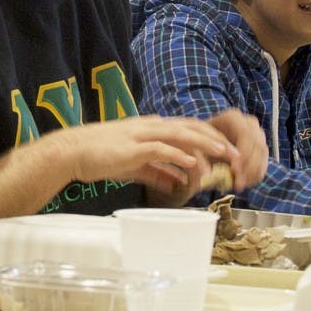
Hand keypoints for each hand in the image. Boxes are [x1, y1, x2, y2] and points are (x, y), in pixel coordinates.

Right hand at [56, 115, 247, 202]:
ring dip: (204, 145)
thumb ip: (158, 173)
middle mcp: (151, 127)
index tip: (228, 151)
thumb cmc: (102, 157)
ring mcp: (142, 135)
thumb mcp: (135, 166)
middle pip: (190, 128)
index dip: (210, 137)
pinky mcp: (133, 147)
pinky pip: (161, 149)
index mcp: (152, 129)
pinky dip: (179, 155)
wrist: (74, 152)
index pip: (188, 128)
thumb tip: (178, 184)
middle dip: (215, 140)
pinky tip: (193, 165)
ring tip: (223, 155)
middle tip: (235, 154)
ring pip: (180, 135)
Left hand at [203, 108, 268, 191]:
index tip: (234, 171)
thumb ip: (205, 158)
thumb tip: (214, 173)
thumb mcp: (198, 148)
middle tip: (238, 184)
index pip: (245, 136)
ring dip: (252, 173)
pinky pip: (264, 161)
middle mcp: (248, 123)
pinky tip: (245, 183)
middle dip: (248, 167)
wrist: (205, 142)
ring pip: (262, 154)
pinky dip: (256, 174)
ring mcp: (257, 134)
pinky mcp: (260, 146)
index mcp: (233, 118)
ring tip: (239, 186)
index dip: (242, 154)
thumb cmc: (199, 143)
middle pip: (257, 146)